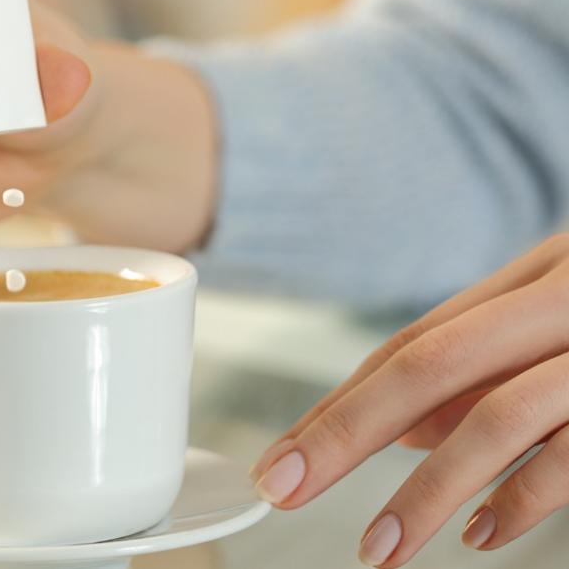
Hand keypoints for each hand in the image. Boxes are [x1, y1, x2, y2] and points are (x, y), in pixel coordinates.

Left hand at [250, 234, 568, 566]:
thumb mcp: (556, 326)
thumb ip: (482, 374)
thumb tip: (403, 435)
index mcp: (530, 280)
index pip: (410, 344)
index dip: (337, 404)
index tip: (280, 458)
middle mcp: (558, 303)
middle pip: (428, 364)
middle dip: (344, 433)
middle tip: (285, 489)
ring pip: (496, 417)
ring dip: (424, 491)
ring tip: (378, 548)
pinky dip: (521, 501)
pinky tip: (478, 535)